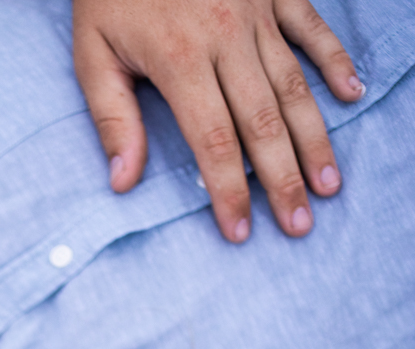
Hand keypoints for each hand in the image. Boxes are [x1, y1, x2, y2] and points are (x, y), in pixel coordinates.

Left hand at [73, 0, 364, 241]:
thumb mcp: (92, 51)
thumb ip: (112, 118)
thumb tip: (123, 183)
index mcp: (180, 58)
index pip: (212, 141)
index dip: (228, 191)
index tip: (239, 232)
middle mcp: (226, 37)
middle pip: (262, 122)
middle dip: (283, 179)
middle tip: (298, 225)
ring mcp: (256, 11)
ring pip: (293, 85)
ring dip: (314, 138)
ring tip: (328, 184)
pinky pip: (311, 28)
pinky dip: (333, 60)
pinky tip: (352, 94)